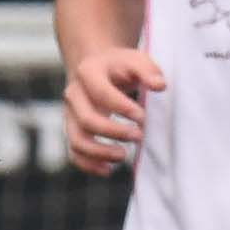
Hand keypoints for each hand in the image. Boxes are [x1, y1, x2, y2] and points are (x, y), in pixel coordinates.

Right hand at [64, 46, 163, 174]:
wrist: (97, 67)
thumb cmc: (120, 66)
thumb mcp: (135, 59)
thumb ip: (148, 70)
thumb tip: (159, 86)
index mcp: (87, 72)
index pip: (100, 93)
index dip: (121, 108)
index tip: (142, 117)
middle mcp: (73, 94)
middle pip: (86, 120)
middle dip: (113, 132)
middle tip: (139, 136)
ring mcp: (69, 115)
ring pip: (76, 140)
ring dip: (99, 153)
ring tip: (123, 155)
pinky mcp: (72, 130)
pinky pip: (74, 153)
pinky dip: (88, 165)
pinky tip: (109, 169)